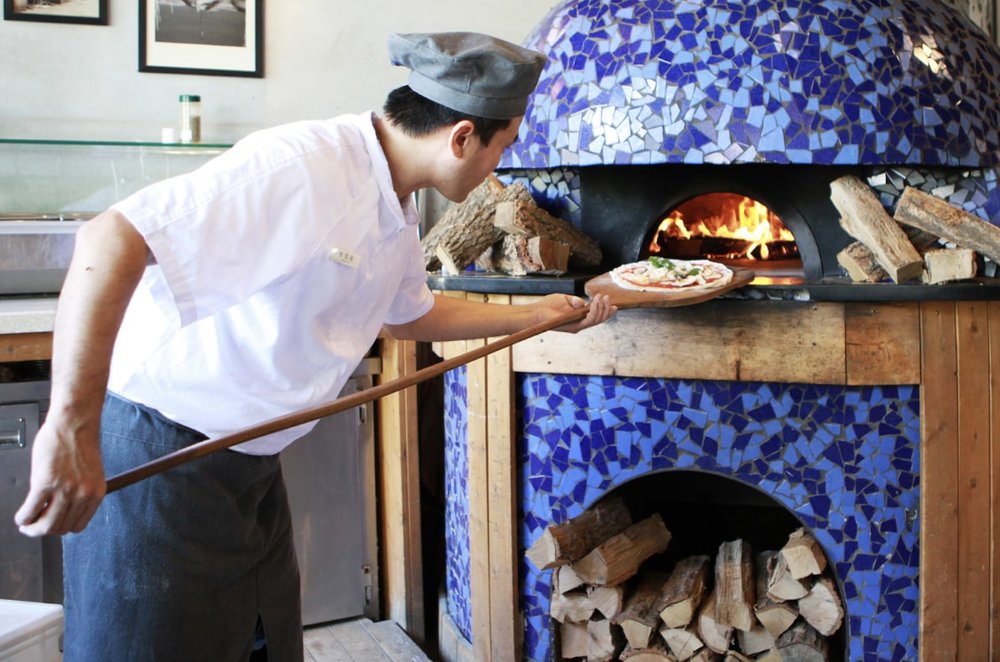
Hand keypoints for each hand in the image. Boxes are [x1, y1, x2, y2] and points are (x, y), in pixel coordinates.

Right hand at [14, 419, 105, 536]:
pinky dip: (23, 517)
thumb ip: (79, 491)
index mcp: (96, 493)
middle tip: (34, 528)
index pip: (78, 525)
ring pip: (45, 525)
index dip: (62, 527)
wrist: (74, 423)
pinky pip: (30, 511)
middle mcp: (83, 494)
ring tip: (26, 524)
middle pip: (61, 528)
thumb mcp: (89, 473)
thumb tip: (62, 508)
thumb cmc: (80, 442)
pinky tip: (21, 516)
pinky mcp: (45, 483)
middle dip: (45, 530)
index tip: (53, 524)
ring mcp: (64, 490)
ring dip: (32, 528)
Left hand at [537, 293, 616, 332]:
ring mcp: (577, 327)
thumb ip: (575, 301)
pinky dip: (594, 311)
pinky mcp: (574, 327)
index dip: (607, 312)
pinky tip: (594, 302)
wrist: (536, 313)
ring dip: (601, 308)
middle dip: (605, 308)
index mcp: (579, 318)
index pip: (597, 317)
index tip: (615, 305)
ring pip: (596, 320)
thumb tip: (583, 303)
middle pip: (599, 319)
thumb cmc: (547, 307)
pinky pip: (588, 320)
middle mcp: (579, 324)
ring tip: (601, 297)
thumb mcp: (564, 300)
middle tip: (607, 296)